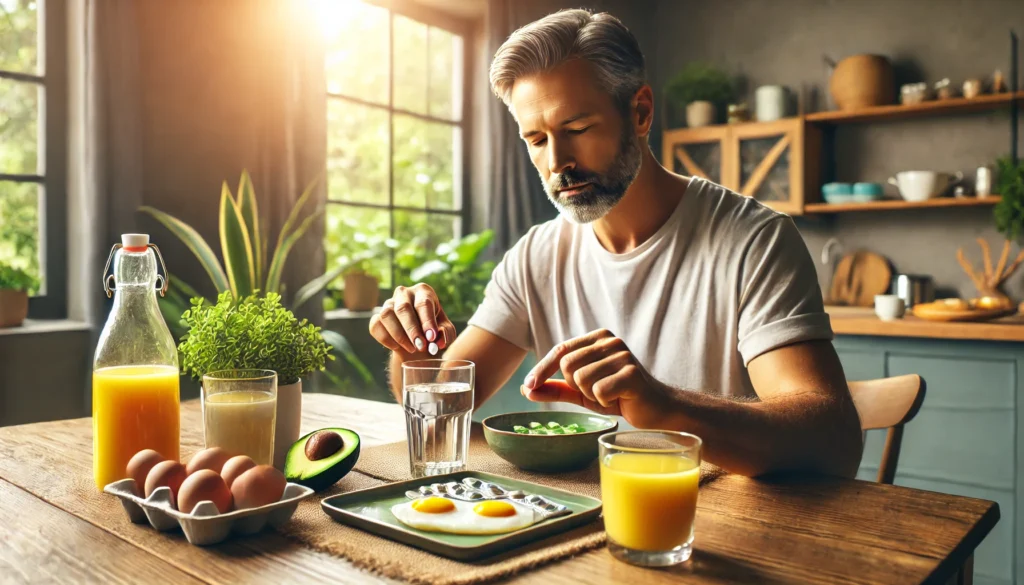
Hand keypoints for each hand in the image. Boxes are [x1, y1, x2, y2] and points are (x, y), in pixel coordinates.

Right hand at [368, 283, 456, 355]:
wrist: (417, 343)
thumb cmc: (433, 331)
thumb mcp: (445, 332)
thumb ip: (445, 334)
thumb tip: (438, 341)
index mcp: (423, 292)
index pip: (423, 303)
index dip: (427, 321)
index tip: (431, 338)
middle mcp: (404, 293)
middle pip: (403, 308)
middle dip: (412, 329)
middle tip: (421, 346)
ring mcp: (388, 304)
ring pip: (387, 315)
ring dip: (399, 335)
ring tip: (412, 349)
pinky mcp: (377, 317)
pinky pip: (376, 326)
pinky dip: (386, 339)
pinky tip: (397, 348)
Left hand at [520, 329, 675, 428]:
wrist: (654, 409)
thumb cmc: (618, 396)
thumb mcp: (581, 391)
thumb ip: (555, 388)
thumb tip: (525, 388)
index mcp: (597, 338)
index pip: (560, 350)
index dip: (541, 369)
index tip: (528, 385)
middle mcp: (610, 341)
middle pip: (567, 365)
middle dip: (575, 386)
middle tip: (595, 391)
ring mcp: (622, 356)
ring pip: (581, 380)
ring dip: (590, 395)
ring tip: (608, 395)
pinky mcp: (631, 374)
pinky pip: (598, 391)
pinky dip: (604, 402)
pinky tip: (619, 399)